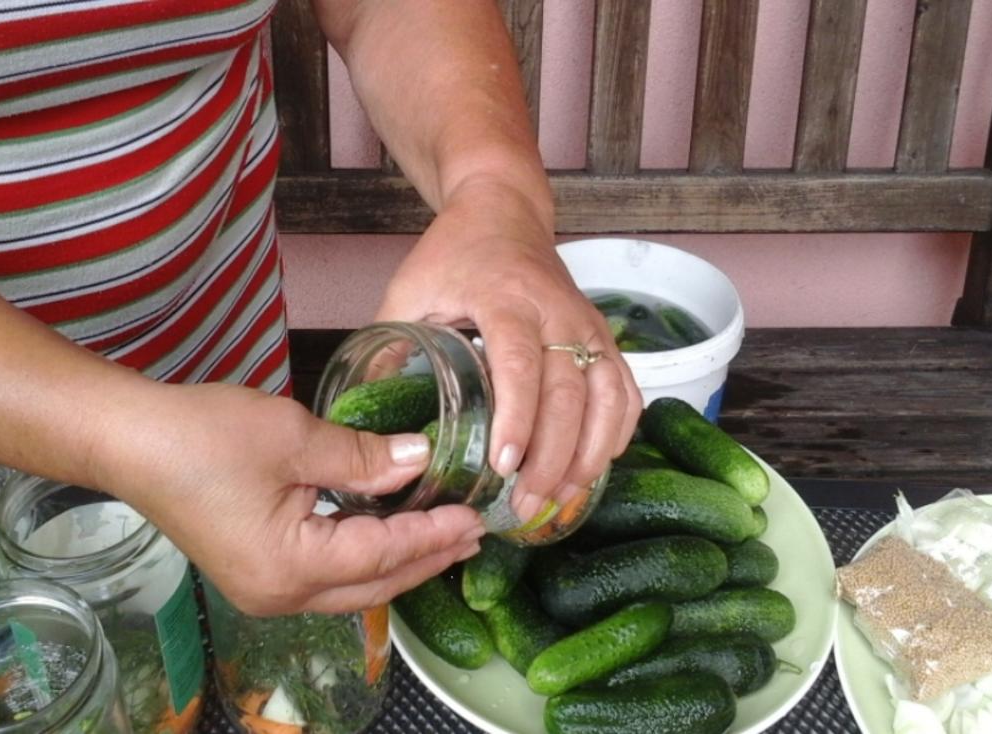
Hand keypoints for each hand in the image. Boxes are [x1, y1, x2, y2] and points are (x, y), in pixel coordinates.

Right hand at [92, 379, 484, 615]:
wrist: (128, 439)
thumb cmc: (203, 435)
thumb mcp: (293, 438)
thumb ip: (363, 457)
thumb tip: (420, 460)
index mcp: (291, 568)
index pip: (382, 555)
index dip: (432, 534)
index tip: (474, 516)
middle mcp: (280, 595)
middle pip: (372, 585)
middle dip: (425, 560)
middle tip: (473, 535)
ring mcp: (263, 589)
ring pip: (351, 587)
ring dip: (398, 562)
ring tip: (442, 538)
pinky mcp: (253, 572)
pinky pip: (326, 577)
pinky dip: (364, 558)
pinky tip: (384, 536)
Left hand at [376, 178, 641, 519]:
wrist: (504, 213)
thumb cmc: (453, 254)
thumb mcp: (408, 290)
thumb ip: (387, 349)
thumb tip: (365, 416)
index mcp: (506, 299)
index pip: (521, 365)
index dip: (517, 419)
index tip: (503, 466)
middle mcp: (558, 313)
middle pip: (569, 393)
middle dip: (552, 457)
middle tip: (523, 505)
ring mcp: (588, 325)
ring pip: (608, 397)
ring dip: (589, 454)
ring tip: (559, 500)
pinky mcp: (604, 337)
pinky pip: (625, 391)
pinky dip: (617, 433)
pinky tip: (593, 468)